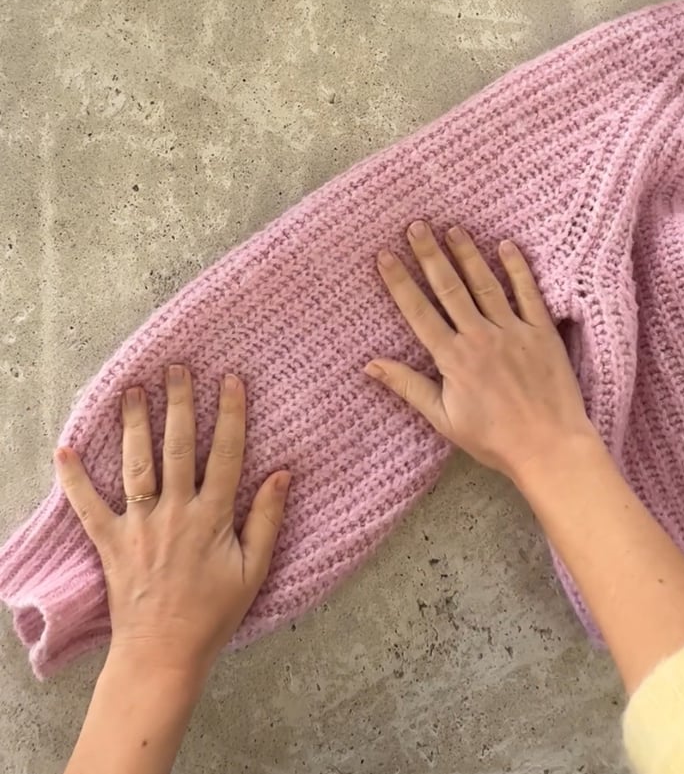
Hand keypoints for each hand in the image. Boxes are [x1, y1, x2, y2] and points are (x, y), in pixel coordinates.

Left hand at [55, 365, 289, 678]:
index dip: (230, 413)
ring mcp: (140, 524)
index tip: (230, 380)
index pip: (226, 453)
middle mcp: (176, 511)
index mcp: (213, 515)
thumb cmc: (214, 613)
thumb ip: (267, 519)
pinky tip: (64, 450)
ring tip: (133, 389)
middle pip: (178, 446)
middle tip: (177, 368)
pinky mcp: (110, 542)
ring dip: (135, 424)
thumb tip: (282, 474)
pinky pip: (88, 506)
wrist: (164, 653)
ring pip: (138, 464)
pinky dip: (74, 479)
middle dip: (179, 403)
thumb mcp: (254, 569)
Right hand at [365, 221, 597, 483]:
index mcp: (453, 359)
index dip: (400, 281)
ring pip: (485, 284)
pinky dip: (517, 268)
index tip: (385, 255)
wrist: (549, 448)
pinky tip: (506, 245)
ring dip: (467, 253)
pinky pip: (528, 293)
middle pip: (449, 288)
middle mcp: (480, 337)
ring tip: (452, 227)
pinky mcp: (542, 332)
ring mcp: (513, 331)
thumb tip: (371, 365)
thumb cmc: (494, 440)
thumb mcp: (443, 419)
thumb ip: (408, 386)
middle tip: (416, 225)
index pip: (419, 312)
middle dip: (430, 254)